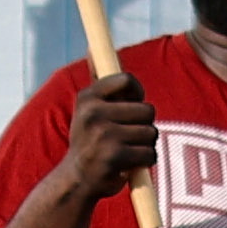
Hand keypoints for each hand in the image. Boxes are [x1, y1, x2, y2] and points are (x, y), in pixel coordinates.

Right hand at [47, 67, 156, 216]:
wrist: (76, 181)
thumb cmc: (88, 141)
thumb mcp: (87, 109)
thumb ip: (96, 81)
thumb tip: (91, 46)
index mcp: (87, 98)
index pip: (127, 80)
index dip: (137, 93)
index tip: (133, 104)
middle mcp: (93, 114)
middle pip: (147, 110)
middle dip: (144, 125)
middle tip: (128, 136)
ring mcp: (103, 135)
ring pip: (151, 133)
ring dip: (146, 145)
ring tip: (128, 151)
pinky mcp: (114, 156)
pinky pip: (149, 153)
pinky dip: (146, 161)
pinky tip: (130, 165)